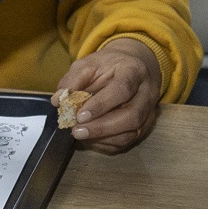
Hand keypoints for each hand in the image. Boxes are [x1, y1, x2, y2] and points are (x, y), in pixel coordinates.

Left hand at [57, 38, 164, 153]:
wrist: (131, 67)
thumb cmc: (108, 66)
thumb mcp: (88, 64)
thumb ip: (73, 80)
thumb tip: (59, 100)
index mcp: (134, 71)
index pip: (122, 89)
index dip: (102, 104)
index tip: (80, 115)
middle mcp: (147, 93)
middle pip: (132, 116)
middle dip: (103, 127)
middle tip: (77, 131)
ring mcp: (149, 112)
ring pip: (132, 133)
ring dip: (104, 138)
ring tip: (80, 135)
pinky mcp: (144, 126)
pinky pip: (128, 141)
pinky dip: (107, 144)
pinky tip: (91, 139)